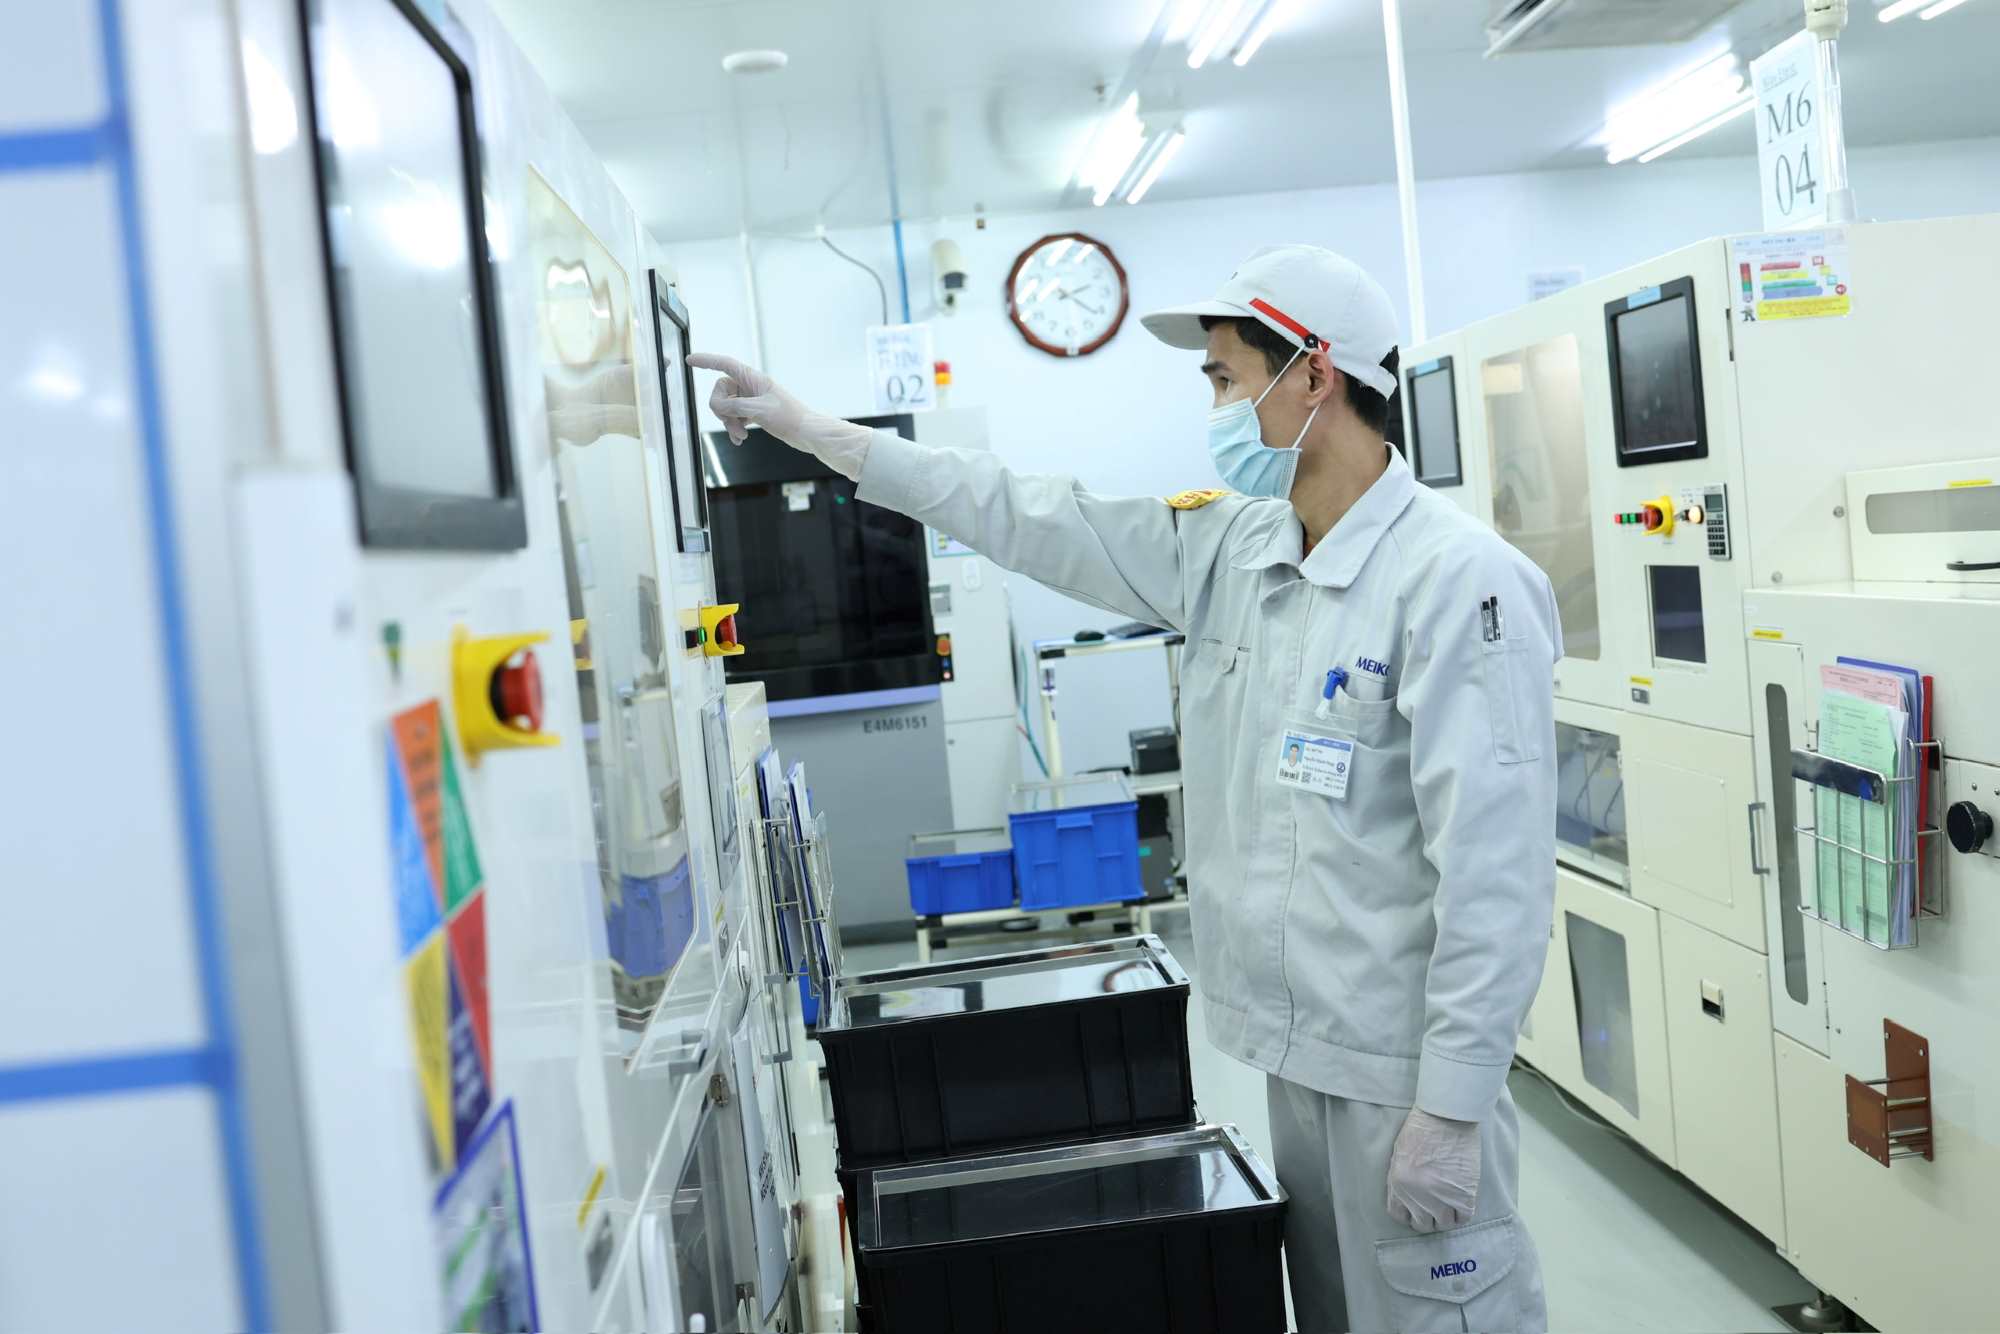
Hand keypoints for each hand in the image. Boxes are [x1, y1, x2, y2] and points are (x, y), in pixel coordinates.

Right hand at [688, 353, 875, 480]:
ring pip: (727, 407)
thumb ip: (733, 406)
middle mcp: (751, 386)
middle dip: (722, 409)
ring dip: (729, 422)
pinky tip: (740, 439)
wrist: (808, 433)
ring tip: (740, 435)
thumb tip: (716, 406)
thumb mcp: (758, 410)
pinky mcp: (755, 413)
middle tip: (733, 423)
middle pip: (721, 391)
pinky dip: (735, 428)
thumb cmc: (789, 417)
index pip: (724, 364)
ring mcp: (752, 400)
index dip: (706, 361)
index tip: (690, 360)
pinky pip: (735, 417)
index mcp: (753, 378)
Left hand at [1385, 1108, 1480, 1232]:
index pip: (1399, 1215)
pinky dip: (1462, 1214)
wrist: (1446, 1115)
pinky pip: (1463, 1218)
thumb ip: (1401, 1179)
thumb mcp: (1400, 1154)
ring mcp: (1441, 1197)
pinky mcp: (1464, 1194)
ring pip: (1443, 1224)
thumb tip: (1408, 1199)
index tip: (1416, 1211)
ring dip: (1446, 1217)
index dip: (1409, 1215)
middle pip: (1422, 1224)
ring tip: (1449, 1205)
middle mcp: (1417, 1196)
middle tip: (1435, 1208)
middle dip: (1428, 1218)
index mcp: (1398, 1184)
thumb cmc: (1422, 1128)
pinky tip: (1461, 1203)